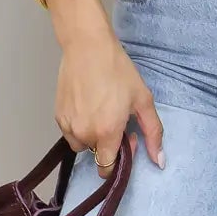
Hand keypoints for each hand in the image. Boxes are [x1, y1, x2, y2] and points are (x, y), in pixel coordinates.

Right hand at [56, 32, 165, 176]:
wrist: (88, 47)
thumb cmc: (118, 71)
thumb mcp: (143, 100)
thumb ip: (153, 134)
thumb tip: (159, 161)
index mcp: (106, 133)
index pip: (107, 168)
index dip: (119, 159)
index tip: (127, 139)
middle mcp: (84, 133)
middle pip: (97, 154)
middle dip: (109, 143)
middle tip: (117, 118)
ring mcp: (68, 125)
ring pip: (82, 144)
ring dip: (92, 136)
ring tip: (101, 111)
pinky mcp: (57, 115)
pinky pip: (70, 132)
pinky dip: (79, 126)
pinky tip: (88, 105)